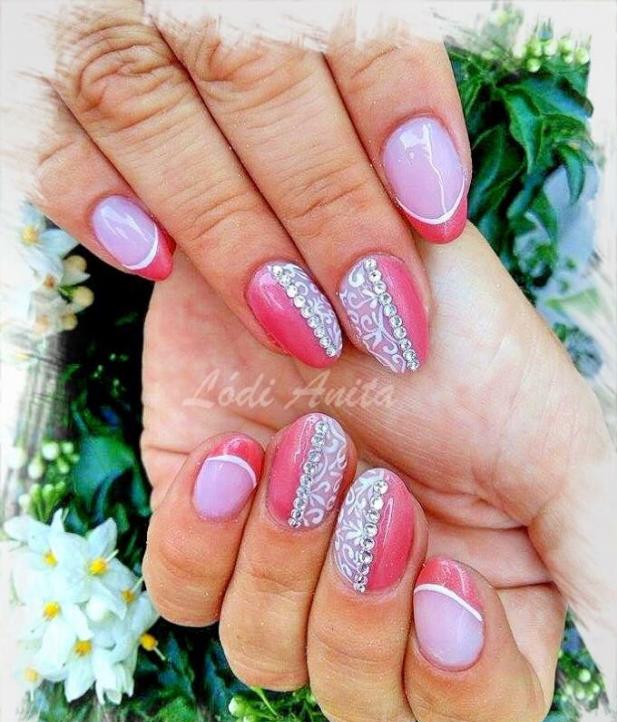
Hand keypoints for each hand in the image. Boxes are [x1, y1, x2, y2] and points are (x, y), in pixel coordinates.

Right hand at [32, 1, 468, 371]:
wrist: (162, 15)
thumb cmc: (258, 37)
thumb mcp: (314, 30)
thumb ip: (361, 81)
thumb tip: (425, 193)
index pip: (349, 18)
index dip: (401, 113)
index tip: (439, 216)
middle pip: (255, 79)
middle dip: (327, 206)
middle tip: (377, 310)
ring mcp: (92, 19)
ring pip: (144, 111)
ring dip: (228, 232)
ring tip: (298, 323)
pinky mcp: (28, 78)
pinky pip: (44, 138)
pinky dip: (92, 201)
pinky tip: (154, 264)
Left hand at [141, 225, 615, 721]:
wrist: (342, 247)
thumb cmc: (454, 336)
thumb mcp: (556, 442)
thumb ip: (597, 563)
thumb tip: (610, 670)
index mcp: (467, 588)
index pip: (470, 705)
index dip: (456, 674)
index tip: (443, 578)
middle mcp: (370, 589)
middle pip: (356, 695)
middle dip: (360, 606)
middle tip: (376, 489)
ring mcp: (280, 557)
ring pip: (264, 651)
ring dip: (286, 559)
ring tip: (310, 446)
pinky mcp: (202, 514)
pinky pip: (181, 590)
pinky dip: (203, 539)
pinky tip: (232, 459)